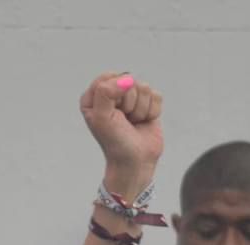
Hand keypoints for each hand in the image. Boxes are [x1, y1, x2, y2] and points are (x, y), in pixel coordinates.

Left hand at [80, 73, 163, 198]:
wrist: (134, 162)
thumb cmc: (115, 143)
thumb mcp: (101, 118)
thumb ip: (105, 93)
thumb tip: (125, 79)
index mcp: (94, 97)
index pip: (107, 78)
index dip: (113, 94)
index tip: (112, 113)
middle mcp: (111, 95)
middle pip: (128, 80)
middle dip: (129, 102)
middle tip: (124, 120)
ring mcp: (130, 99)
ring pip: (144, 87)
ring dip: (140, 109)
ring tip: (133, 123)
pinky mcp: (147, 104)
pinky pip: (156, 95)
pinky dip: (151, 111)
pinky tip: (143, 122)